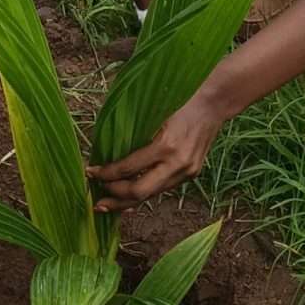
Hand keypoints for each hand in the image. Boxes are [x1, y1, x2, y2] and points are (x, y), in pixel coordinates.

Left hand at [88, 94, 224, 210]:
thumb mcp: (151, 113)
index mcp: (165, 145)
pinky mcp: (191, 174)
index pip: (127, 169)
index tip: (91, 172)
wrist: (213, 103)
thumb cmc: (178, 100)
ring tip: (109, 203)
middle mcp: (177, 163)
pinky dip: (144, 192)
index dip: (105, 174)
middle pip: (139, 193)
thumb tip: (103, 149)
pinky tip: (129, 197)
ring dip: (127, 200)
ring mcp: (186, 171)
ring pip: (151, 195)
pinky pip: (162, 188)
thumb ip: (131, 133)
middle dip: (114, 198)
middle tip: (96, 197)